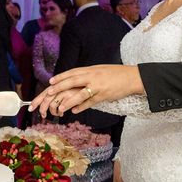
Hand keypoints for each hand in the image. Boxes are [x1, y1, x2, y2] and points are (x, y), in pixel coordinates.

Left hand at [29, 65, 143, 115]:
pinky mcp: (104, 95)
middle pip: (73, 81)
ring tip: (59, 108)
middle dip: (60, 87)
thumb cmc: (116, 73)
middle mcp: (93, 77)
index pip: (72, 72)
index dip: (61, 77)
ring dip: (69, 101)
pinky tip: (74, 111)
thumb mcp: (100, 70)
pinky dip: (82, 107)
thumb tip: (77, 77)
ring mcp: (98, 86)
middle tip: (49, 92)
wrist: (132, 77)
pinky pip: (91, 102)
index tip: (51, 81)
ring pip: (80, 94)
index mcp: (91, 69)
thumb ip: (88, 74)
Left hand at [30, 87, 83, 117]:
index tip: (30, 108)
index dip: (36, 101)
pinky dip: (62, 112)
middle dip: (42, 109)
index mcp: (58, 86)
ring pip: (53, 105)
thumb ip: (59, 96)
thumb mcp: (68, 90)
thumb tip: (48, 106)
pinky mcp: (73, 96)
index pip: (44, 93)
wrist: (94, 81)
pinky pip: (63, 107)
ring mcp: (67, 91)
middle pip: (46, 99)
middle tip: (44, 116)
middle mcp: (60, 87)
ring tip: (59, 114)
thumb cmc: (80, 88)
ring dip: (54, 112)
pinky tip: (64, 113)